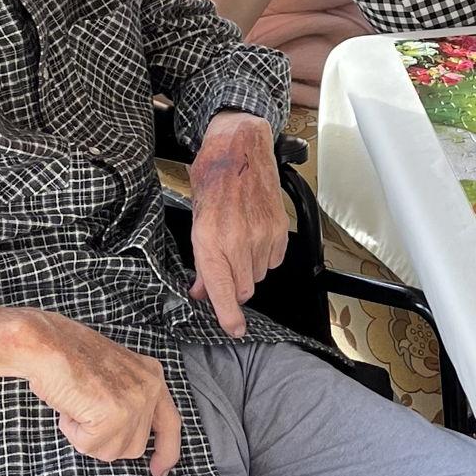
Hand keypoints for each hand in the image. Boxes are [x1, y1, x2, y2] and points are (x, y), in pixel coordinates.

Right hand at [0, 307, 181, 475]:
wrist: (48, 344)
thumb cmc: (70, 358)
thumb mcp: (114, 375)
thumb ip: (129, 400)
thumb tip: (127, 439)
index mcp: (153, 376)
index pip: (170, 424)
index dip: (166, 452)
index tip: (160, 471)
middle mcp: (151, 388)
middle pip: (134, 447)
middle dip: (106, 440)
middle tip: (86, 413)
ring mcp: (135, 402)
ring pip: (112, 451)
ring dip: (87, 437)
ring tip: (77, 406)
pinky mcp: (114, 415)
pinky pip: (91, 446)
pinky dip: (74, 433)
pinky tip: (70, 409)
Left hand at [186, 111, 287, 336]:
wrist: (240, 146)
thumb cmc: (212, 177)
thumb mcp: (196, 219)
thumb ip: (201, 261)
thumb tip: (201, 291)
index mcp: (210, 240)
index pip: (223, 291)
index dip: (229, 316)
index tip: (235, 330)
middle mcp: (238, 241)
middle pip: (243, 289)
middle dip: (234, 286)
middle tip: (226, 267)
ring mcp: (263, 235)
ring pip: (259, 275)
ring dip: (250, 268)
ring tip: (241, 240)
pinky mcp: (280, 228)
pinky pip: (275, 260)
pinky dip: (266, 255)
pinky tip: (256, 233)